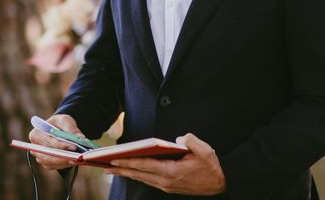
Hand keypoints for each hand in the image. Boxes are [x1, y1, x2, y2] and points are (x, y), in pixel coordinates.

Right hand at [28, 114, 84, 169]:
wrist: (57, 130)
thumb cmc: (59, 124)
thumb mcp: (65, 121)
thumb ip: (72, 128)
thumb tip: (81, 137)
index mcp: (36, 134)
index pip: (50, 141)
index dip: (62, 145)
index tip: (74, 146)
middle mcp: (35, 147)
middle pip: (50, 154)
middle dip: (64, 156)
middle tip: (78, 156)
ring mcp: (39, 157)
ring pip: (53, 162)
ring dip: (66, 161)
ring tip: (78, 159)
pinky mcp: (46, 164)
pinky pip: (55, 166)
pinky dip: (65, 164)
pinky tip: (74, 161)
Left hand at [105, 133, 225, 195]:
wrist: (222, 182)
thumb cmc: (211, 165)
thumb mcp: (204, 150)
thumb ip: (190, 140)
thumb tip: (178, 138)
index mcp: (171, 171)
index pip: (144, 166)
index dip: (127, 163)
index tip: (112, 160)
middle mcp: (166, 181)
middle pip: (138, 174)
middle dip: (120, 170)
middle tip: (102, 165)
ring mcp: (167, 185)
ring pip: (141, 179)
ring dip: (126, 173)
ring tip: (111, 169)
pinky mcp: (169, 186)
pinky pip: (148, 180)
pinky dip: (136, 175)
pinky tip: (130, 172)